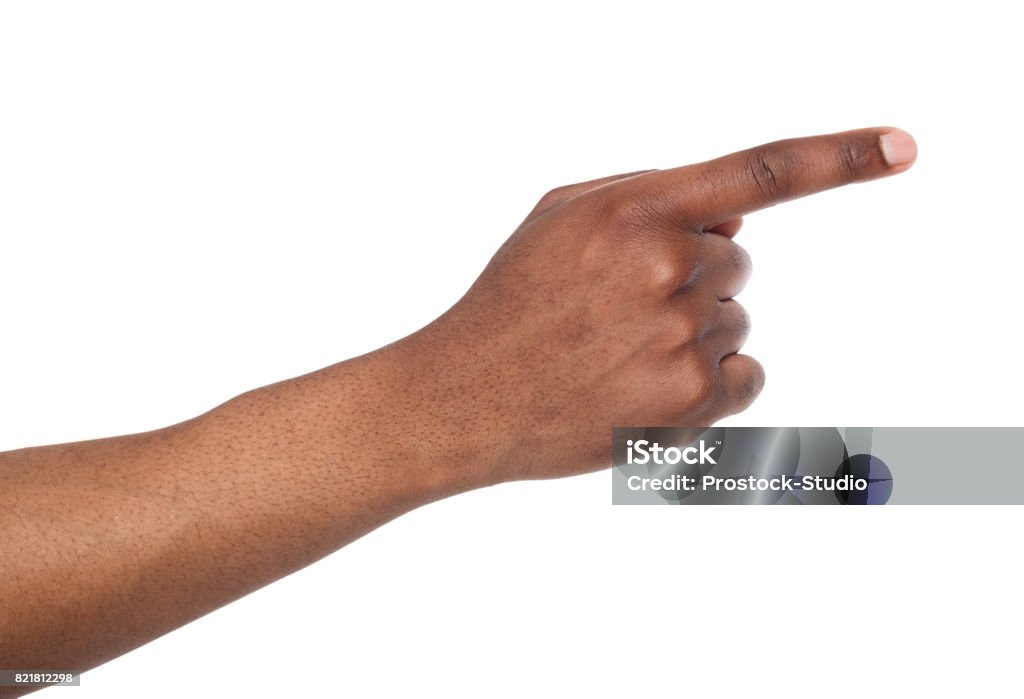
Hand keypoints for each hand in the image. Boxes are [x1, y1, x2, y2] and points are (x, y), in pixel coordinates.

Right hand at [390, 127, 915, 482]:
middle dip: (691, 275)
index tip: (902, 148)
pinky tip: (647, 384)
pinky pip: (744, 374)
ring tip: (617, 351)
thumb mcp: (561, 217)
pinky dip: (711, 380)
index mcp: (634, 210)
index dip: (839, 157)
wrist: (468, 396)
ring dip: (692, 330)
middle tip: (620, 307)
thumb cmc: (512, 301)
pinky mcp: (690, 399)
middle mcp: (666, 268)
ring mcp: (681, 336)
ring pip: (735, 318)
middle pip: (735, 260)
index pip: (759, 173)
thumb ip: (647, 194)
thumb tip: (735, 214)